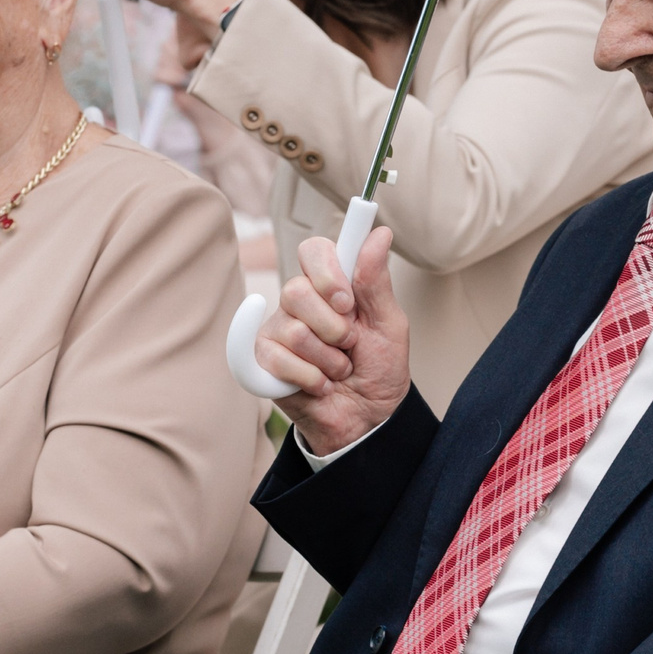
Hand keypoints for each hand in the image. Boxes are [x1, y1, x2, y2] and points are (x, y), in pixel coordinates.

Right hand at [261, 227, 409, 455]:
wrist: (368, 419)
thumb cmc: (380, 370)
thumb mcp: (389, 325)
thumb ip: (377, 282)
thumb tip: (379, 234)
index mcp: (331, 286)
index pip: (313, 251)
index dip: (327, 273)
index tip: (347, 301)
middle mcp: (300, 302)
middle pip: (296, 291)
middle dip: (334, 328)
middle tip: (349, 344)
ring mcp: (278, 330)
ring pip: (294, 331)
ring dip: (328, 361)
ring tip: (338, 370)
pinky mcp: (263, 361)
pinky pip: (279, 360)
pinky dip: (310, 378)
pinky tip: (319, 385)